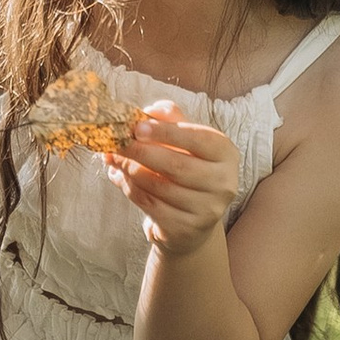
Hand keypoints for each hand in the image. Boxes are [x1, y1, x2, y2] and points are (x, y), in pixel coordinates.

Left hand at [108, 104, 242, 254]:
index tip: (137, 127)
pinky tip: (120, 177)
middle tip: (116, 142)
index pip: (198, 139)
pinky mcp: (187, 229)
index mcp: (226, 154)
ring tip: (113, 158)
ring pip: (159, 186)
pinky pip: (150, 205)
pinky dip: (130, 189)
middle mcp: (223, 182)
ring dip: (129, 170)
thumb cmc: (186, 169)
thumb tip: (149, 111)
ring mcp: (207, 209)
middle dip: (140, 152)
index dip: (166, 132)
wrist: (192, 221)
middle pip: (176, 165)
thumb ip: (171, 120)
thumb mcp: (184, 141)